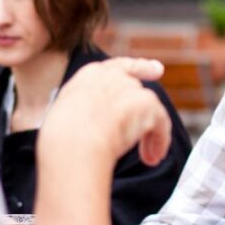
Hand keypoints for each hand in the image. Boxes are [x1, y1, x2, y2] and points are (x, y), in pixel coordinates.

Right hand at [41, 58, 171, 168]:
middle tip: (144, 144)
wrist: (74, 140)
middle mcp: (113, 77)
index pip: (121, 67)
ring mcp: (130, 88)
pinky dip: (160, 141)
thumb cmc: (62, 136)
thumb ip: (85, 110)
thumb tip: (92, 126)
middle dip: (142, 115)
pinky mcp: (146, 104)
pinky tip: (153, 157)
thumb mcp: (67, 113)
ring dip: (151, 134)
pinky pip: (162, 123)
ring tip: (148, 157)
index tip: (156, 70)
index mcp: (90, 76)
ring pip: (151, 109)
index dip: (140, 68)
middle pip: (137, 92)